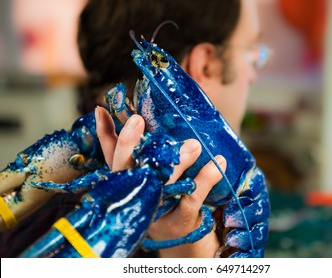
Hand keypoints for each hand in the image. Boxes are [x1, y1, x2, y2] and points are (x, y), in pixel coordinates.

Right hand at [95, 106, 225, 256]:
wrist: (174, 232)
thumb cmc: (154, 193)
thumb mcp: (135, 170)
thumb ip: (123, 146)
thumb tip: (101, 110)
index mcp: (126, 180)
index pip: (111, 156)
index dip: (105, 134)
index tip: (103, 111)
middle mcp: (137, 194)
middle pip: (126, 170)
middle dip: (128, 144)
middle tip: (137, 119)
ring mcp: (157, 207)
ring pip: (162, 182)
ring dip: (178, 161)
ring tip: (194, 143)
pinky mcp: (180, 217)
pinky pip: (193, 197)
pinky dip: (207, 177)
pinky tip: (219, 161)